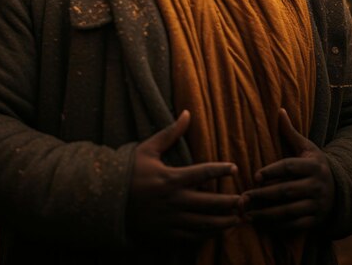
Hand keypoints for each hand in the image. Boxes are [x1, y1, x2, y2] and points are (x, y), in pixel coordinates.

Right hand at [127, 110, 240, 244]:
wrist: (106, 202)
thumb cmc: (128, 172)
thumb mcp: (148, 149)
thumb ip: (171, 133)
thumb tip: (187, 113)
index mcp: (172, 178)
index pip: (205, 172)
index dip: (222, 170)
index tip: (235, 168)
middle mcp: (174, 201)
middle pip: (212, 203)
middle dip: (231, 203)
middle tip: (245, 200)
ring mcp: (171, 221)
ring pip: (205, 224)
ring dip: (224, 222)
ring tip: (238, 219)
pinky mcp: (166, 236)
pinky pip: (192, 238)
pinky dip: (208, 235)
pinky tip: (217, 231)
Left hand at [239, 108, 334, 230]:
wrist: (340, 188)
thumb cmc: (314, 164)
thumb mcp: (306, 147)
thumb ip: (290, 132)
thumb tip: (279, 110)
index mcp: (313, 166)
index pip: (289, 167)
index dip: (272, 171)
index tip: (255, 176)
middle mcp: (316, 185)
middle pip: (286, 191)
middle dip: (263, 196)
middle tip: (243, 197)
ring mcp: (317, 204)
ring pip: (289, 211)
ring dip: (266, 214)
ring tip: (247, 214)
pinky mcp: (315, 220)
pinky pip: (294, 225)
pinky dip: (277, 226)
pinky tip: (260, 224)